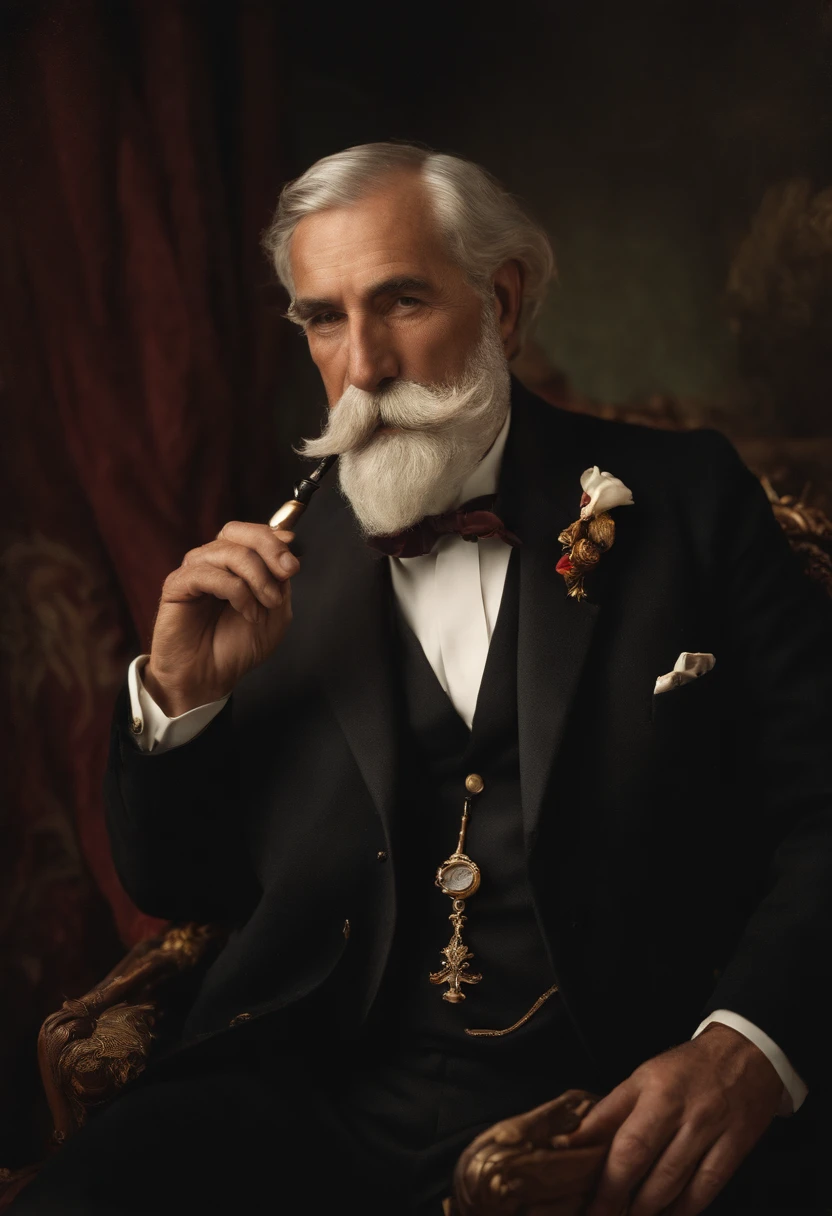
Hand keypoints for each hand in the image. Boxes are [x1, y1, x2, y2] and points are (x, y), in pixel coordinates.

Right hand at [144, 521, 298, 715]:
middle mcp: (212, 563)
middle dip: (268, 547)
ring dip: (257, 576)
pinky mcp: (177, 585)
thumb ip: (280, 582)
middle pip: (236, 532)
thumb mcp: (275, 614)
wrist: (208, 679)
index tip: (293, 563)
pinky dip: (235, 591)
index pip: (251, 533)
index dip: (274, 540)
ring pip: (228, 552)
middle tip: (287, 572)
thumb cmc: (236, 649)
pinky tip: (246, 612)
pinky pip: (208, 573)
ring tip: (267, 604)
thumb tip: (285, 551)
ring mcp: (193, 571)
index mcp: (233, 565)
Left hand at [569, 1023, 783, 1215]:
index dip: (601, 1175)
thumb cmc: (687, 1069)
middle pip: (642, 1161)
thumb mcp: (643, 1078)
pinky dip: (683, 1209)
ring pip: (673, 1182)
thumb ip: (611, 1111)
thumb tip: (575, 1140)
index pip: (621, 1138)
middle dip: (616, 1197)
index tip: (583, 1196)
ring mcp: (710, 1128)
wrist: (746, 1054)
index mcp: (653, 1087)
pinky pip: (705, 1188)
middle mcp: (681, 1108)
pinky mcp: (735, 1146)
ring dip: (646, 1209)